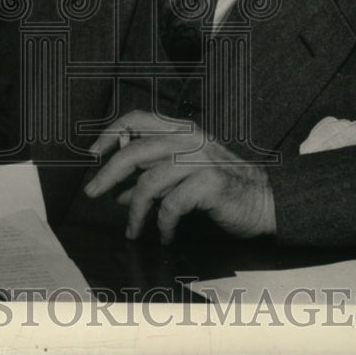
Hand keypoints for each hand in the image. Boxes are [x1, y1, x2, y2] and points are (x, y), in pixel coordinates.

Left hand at [83, 109, 275, 243]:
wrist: (264, 202)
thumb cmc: (219, 188)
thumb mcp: (182, 173)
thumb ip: (151, 173)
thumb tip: (114, 189)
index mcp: (181, 129)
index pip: (137, 118)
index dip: (111, 133)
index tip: (93, 153)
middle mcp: (189, 138)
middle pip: (135, 151)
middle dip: (108, 174)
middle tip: (92, 193)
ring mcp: (200, 159)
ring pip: (149, 184)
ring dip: (135, 212)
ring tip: (133, 231)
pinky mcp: (209, 183)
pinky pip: (171, 206)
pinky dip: (163, 225)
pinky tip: (165, 236)